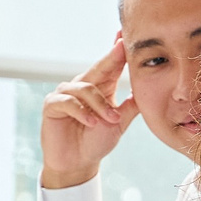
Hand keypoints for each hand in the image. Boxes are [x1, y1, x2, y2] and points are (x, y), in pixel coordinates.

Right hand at [39, 40, 133, 188]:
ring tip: (111, 120)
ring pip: (86, 88)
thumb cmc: (97, 141)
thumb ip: (131, 105)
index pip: (111, 66)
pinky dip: (82, 112)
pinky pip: (68, 102)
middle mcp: (82, 85)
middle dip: (111, 57)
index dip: (118, 51)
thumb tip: (148, 87)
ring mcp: (65, 94)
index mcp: (100, 87)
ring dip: (100, 105)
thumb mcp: (119, 122)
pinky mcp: (52, 105)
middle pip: (98, 67)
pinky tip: (92, 122)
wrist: (78, 163)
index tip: (126, 36)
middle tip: (122, 47)